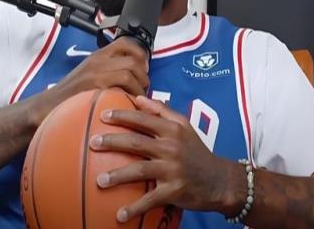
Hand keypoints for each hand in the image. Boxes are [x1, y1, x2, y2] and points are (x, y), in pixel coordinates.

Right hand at [58, 37, 148, 96]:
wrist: (49, 104)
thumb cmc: (70, 94)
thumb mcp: (89, 74)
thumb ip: (107, 70)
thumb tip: (131, 76)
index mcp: (98, 55)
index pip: (125, 43)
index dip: (140, 53)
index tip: (144, 67)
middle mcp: (98, 60)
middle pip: (132, 60)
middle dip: (144, 75)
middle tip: (143, 87)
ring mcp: (96, 72)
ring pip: (129, 72)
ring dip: (139, 87)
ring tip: (137, 97)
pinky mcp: (95, 86)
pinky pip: (121, 85)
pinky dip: (130, 95)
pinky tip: (129, 104)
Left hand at [89, 96, 231, 221]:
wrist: (221, 180)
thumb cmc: (197, 150)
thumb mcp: (184, 125)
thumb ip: (161, 110)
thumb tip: (138, 97)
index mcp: (171, 130)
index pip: (142, 119)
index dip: (122, 115)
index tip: (102, 116)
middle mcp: (171, 147)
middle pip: (136, 142)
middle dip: (112, 142)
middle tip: (92, 143)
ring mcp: (172, 170)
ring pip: (139, 171)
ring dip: (117, 176)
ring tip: (99, 181)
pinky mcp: (174, 191)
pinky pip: (150, 200)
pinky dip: (134, 208)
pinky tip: (118, 215)